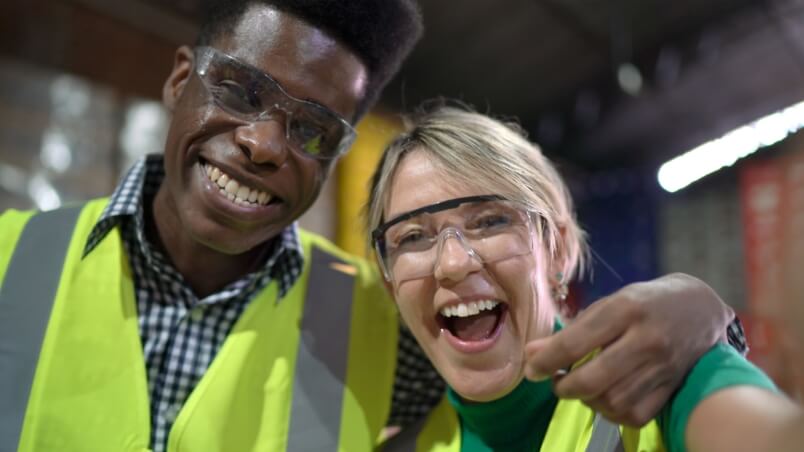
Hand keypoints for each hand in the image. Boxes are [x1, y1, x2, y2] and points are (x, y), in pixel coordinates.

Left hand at [524, 273, 733, 425]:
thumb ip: (571, 331)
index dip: (546, 361)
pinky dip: (611, 412)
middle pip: (594, 379)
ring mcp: (663, 367)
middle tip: (556, 382)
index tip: (531, 371)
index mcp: (625, 309)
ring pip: (612, 401)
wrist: (700, 309)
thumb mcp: (607, 305)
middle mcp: (646, 339)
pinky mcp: (672, 387)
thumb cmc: (644, 303)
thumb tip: (531, 353)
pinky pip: (633, 415)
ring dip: (587, 400)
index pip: (575, 342)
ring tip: (580, 386)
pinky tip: (604, 398)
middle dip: (565, 387)